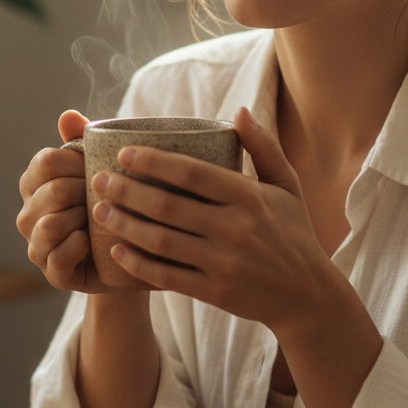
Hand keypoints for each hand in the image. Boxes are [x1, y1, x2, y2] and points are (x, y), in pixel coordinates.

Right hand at [16, 110, 111, 292]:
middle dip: (86, 193)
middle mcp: (28, 213)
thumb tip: (68, 115)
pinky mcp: (52, 274)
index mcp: (35, 182)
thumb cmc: (113, 203)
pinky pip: (58, 256)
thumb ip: (83, 141)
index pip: (47, 161)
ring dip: (82, 220)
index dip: (78, 162)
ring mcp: (36, 245)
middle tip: (106, 198)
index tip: (98, 169)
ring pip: (50, 224)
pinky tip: (94, 242)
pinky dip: (80, 246)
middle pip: (53, 191)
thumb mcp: (102, 169)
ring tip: (100, 220)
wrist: (130, 254)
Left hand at [88, 106, 344, 331]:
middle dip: (126, 191)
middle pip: (167, 206)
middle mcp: (235, 229)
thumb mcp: (287, 185)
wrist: (309, 297)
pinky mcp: (215, 292)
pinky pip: (168, 276)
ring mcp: (224, 263)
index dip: (152, 162)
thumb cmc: (294, 233)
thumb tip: (239, 111)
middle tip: (98, 180)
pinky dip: (139, 264)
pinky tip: (116, 250)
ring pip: (161, 241)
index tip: (123, 153)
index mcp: (249, 197)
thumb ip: (263, 147)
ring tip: (99, 211)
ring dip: (124, 225)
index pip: (191, 173)